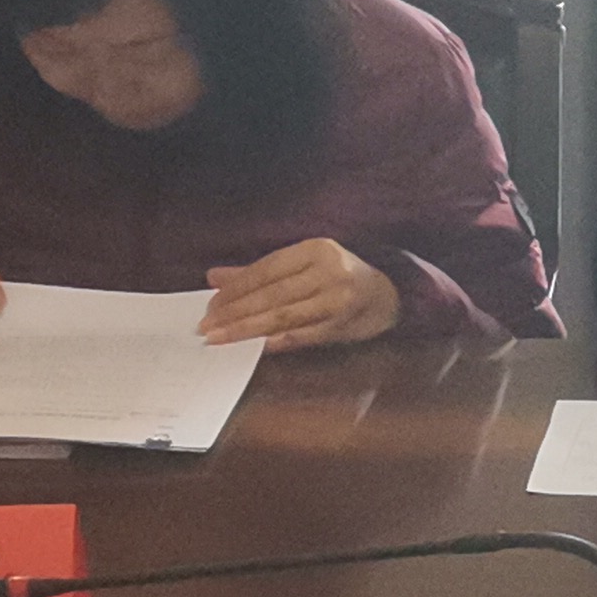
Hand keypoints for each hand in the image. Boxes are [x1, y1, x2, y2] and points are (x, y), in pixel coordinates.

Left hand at [202, 239, 399, 350]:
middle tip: (207, 325)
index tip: (211, 304)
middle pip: (272, 293)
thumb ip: (260, 272)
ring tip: (220, 337)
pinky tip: (254, 346)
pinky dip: (275, 341)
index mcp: (317, 249)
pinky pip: (302, 335)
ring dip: (247, 329)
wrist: (389, 296)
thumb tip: (214, 278)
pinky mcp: (343, 325)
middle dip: (235, 311)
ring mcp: (338, 299)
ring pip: (283, 315)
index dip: (236, 287)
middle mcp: (329, 271)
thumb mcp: (305, 265)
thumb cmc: (339, 278)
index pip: (267, 269)